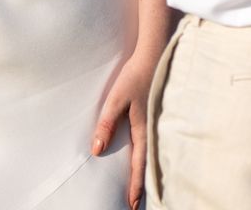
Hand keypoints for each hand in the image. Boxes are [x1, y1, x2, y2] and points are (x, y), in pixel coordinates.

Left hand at [92, 47, 160, 208]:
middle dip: (140, 184)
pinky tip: (143, 159)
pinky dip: (145, 157)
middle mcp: (150, 130)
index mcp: (143, 130)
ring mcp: (153, 123)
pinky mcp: (151, 115)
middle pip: (145, 164)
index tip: (131, 203)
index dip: (134, 185)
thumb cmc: (135, 76)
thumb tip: (97, 149)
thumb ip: (107, 123)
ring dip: (143, 172)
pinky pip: (148, 142)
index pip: (138, 164)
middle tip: (135, 203)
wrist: (153, 55)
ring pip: (148, 154)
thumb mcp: (116, 99)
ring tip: (139, 189)